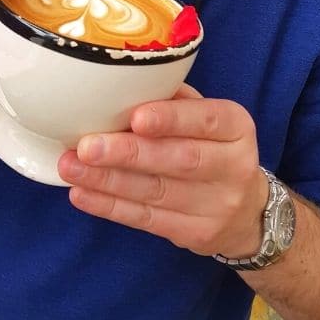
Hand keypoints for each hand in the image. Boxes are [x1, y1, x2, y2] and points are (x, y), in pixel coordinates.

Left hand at [58, 85, 268, 258]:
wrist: (247, 213)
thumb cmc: (212, 148)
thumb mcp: (207, 118)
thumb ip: (174, 101)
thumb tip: (120, 84)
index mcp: (236, 127)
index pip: (206, 120)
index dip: (170, 119)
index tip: (135, 117)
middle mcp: (234, 166)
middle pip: (178, 159)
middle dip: (128, 152)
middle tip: (87, 146)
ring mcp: (217, 206)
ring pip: (156, 191)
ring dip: (108, 179)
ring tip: (71, 166)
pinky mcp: (196, 235)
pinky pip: (147, 219)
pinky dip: (110, 206)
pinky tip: (82, 193)